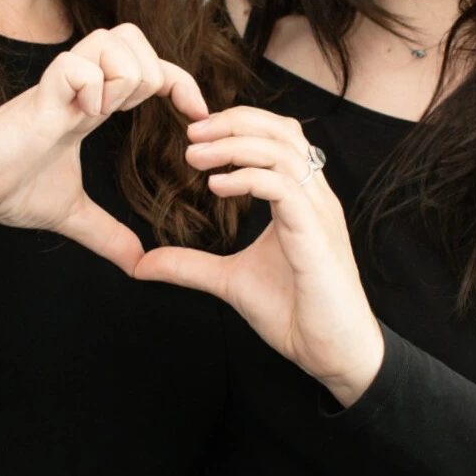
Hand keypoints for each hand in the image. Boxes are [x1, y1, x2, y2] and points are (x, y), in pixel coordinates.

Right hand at [0, 25, 207, 274]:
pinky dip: (90, 90)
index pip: (149, 65)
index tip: (196, 116)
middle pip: (133, 35)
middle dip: (153, 73)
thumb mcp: (70, 213)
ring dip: (123, 79)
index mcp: (91, 103)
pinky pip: (79, 65)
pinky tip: (79, 118)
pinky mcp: (41, 94)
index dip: (180, 82)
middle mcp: (80, 84)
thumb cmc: (5, 187)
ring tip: (103, 115)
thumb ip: (106, 233)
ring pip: (114, 40)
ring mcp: (61, 85)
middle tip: (136, 117)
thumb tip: (138, 262)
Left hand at [133, 106, 383, 403]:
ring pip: (284, 152)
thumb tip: (142, 264)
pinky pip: (285, 189)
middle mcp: (315, 198)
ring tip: (195, 155)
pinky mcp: (316, 237)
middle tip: (191, 133)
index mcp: (301, 200)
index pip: (277, 137)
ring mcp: (319, 214)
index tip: (194, 135)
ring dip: (235, 145)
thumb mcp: (229, 282)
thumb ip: (190, 266)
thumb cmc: (295, 313)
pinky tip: (216, 186)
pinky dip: (248, 178)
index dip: (237, 125)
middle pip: (283, 131)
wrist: (333, 353)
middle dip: (234, 122)